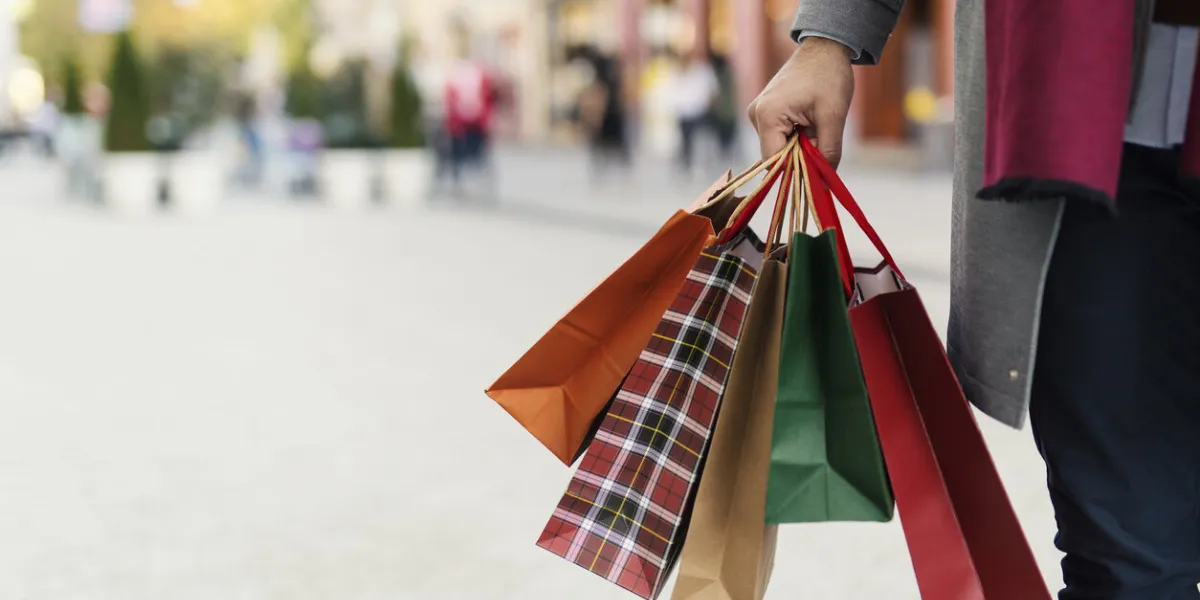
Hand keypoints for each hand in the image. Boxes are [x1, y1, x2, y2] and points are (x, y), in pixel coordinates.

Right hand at [748, 37, 853, 167]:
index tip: (817, 171)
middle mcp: (756, 116)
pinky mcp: (765, 112)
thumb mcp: (834, 116)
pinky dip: (796, 137)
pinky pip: (779, 136)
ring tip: (817, 125)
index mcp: (767, 116)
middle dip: (801, 157)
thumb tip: (823, 183)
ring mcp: (758, 113)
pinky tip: (809, 122)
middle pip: (776, 155)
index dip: (796, 171)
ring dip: (800, 146)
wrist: (824, 48)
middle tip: (823, 141)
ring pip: (779, 147)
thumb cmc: (829, 77)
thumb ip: (828, 152)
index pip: (775, 162)